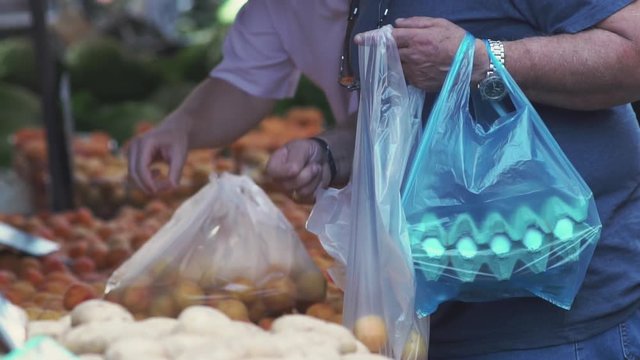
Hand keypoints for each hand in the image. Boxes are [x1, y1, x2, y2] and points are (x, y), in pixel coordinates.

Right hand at [127, 124, 187, 193]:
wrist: (174, 130)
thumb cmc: (178, 142)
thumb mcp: (181, 155)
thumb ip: (176, 171)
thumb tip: (172, 187)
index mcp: (145, 142)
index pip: (141, 168)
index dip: (149, 183)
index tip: (165, 189)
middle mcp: (134, 145)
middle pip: (134, 173)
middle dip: (149, 186)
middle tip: (168, 187)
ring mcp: (131, 150)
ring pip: (133, 175)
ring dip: (148, 183)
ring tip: (165, 179)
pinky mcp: (132, 156)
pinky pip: (135, 173)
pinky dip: (146, 179)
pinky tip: (158, 172)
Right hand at [265, 139, 329, 201]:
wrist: (322, 157)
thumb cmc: (307, 150)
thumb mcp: (301, 148)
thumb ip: (295, 159)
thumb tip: (292, 172)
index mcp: (274, 165)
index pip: (272, 172)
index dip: (285, 171)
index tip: (297, 166)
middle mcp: (278, 180)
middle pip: (288, 185)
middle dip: (306, 174)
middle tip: (314, 165)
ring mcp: (289, 190)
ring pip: (301, 192)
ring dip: (313, 179)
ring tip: (316, 169)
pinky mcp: (301, 197)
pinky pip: (309, 196)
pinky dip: (317, 185)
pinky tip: (317, 178)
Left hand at [355, 17, 487, 90]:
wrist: (472, 65)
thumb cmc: (457, 41)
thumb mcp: (438, 23)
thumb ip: (415, 23)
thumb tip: (397, 25)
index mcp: (417, 39)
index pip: (388, 38)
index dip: (371, 38)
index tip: (358, 40)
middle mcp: (412, 56)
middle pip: (389, 53)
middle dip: (385, 50)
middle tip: (389, 48)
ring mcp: (415, 72)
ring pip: (397, 65)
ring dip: (398, 61)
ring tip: (413, 57)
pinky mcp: (419, 83)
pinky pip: (407, 76)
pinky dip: (408, 70)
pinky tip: (420, 67)